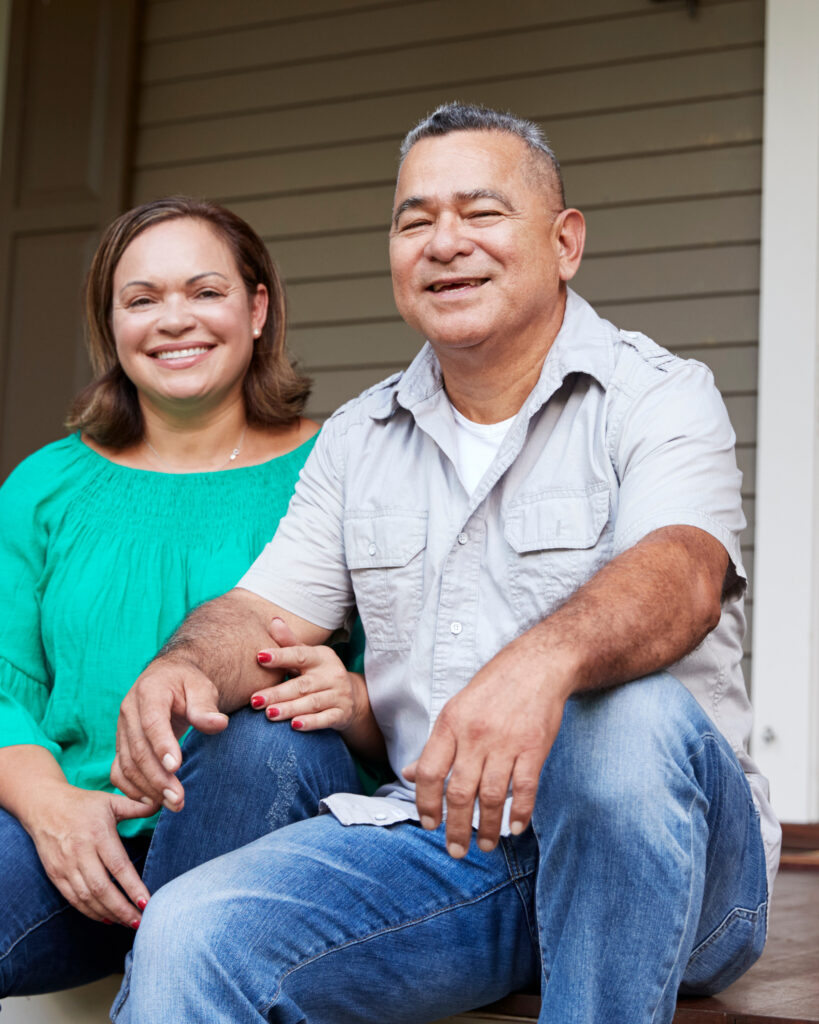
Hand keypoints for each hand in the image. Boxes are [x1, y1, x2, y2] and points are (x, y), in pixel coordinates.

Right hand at [23, 781, 154, 925]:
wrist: (44, 806)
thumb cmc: (83, 804)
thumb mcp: (111, 800)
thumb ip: (136, 807)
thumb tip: (161, 804)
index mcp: (99, 834)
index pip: (119, 866)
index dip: (133, 887)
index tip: (147, 903)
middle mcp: (81, 852)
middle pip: (103, 888)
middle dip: (123, 908)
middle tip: (141, 921)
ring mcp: (66, 866)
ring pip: (87, 898)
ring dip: (108, 913)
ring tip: (128, 923)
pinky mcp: (55, 875)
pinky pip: (73, 899)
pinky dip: (90, 911)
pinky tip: (106, 917)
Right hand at [112, 655, 228, 809]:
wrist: (169, 678)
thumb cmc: (187, 683)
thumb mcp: (201, 687)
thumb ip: (206, 706)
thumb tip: (219, 724)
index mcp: (149, 692)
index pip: (152, 722)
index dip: (162, 745)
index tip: (175, 767)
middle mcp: (129, 711)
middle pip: (139, 749)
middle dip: (157, 778)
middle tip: (178, 799)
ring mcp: (122, 729)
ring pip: (127, 764)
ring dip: (148, 788)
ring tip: (172, 804)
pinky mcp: (122, 744)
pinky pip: (119, 771)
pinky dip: (132, 789)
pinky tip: (152, 801)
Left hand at [251, 618, 367, 732]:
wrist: (352, 696)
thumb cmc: (319, 673)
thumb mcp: (308, 656)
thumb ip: (289, 642)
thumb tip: (274, 621)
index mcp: (322, 657)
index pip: (300, 655)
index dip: (281, 656)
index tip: (260, 657)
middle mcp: (332, 674)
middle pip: (302, 684)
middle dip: (278, 693)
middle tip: (255, 700)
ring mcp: (339, 695)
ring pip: (312, 702)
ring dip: (290, 709)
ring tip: (269, 714)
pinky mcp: (342, 714)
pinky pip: (326, 719)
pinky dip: (311, 723)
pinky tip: (295, 726)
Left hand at [404, 639, 568, 858]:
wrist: (536, 666)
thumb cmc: (493, 688)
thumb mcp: (456, 709)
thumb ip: (437, 745)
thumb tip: (411, 774)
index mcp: (451, 724)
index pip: (431, 772)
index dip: (427, 804)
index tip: (430, 824)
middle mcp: (475, 736)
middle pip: (460, 792)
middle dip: (455, 828)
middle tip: (455, 850)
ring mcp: (506, 743)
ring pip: (491, 796)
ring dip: (486, 827)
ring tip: (483, 845)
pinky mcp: (534, 748)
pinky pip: (525, 788)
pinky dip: (520, 812)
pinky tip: (515, 827)